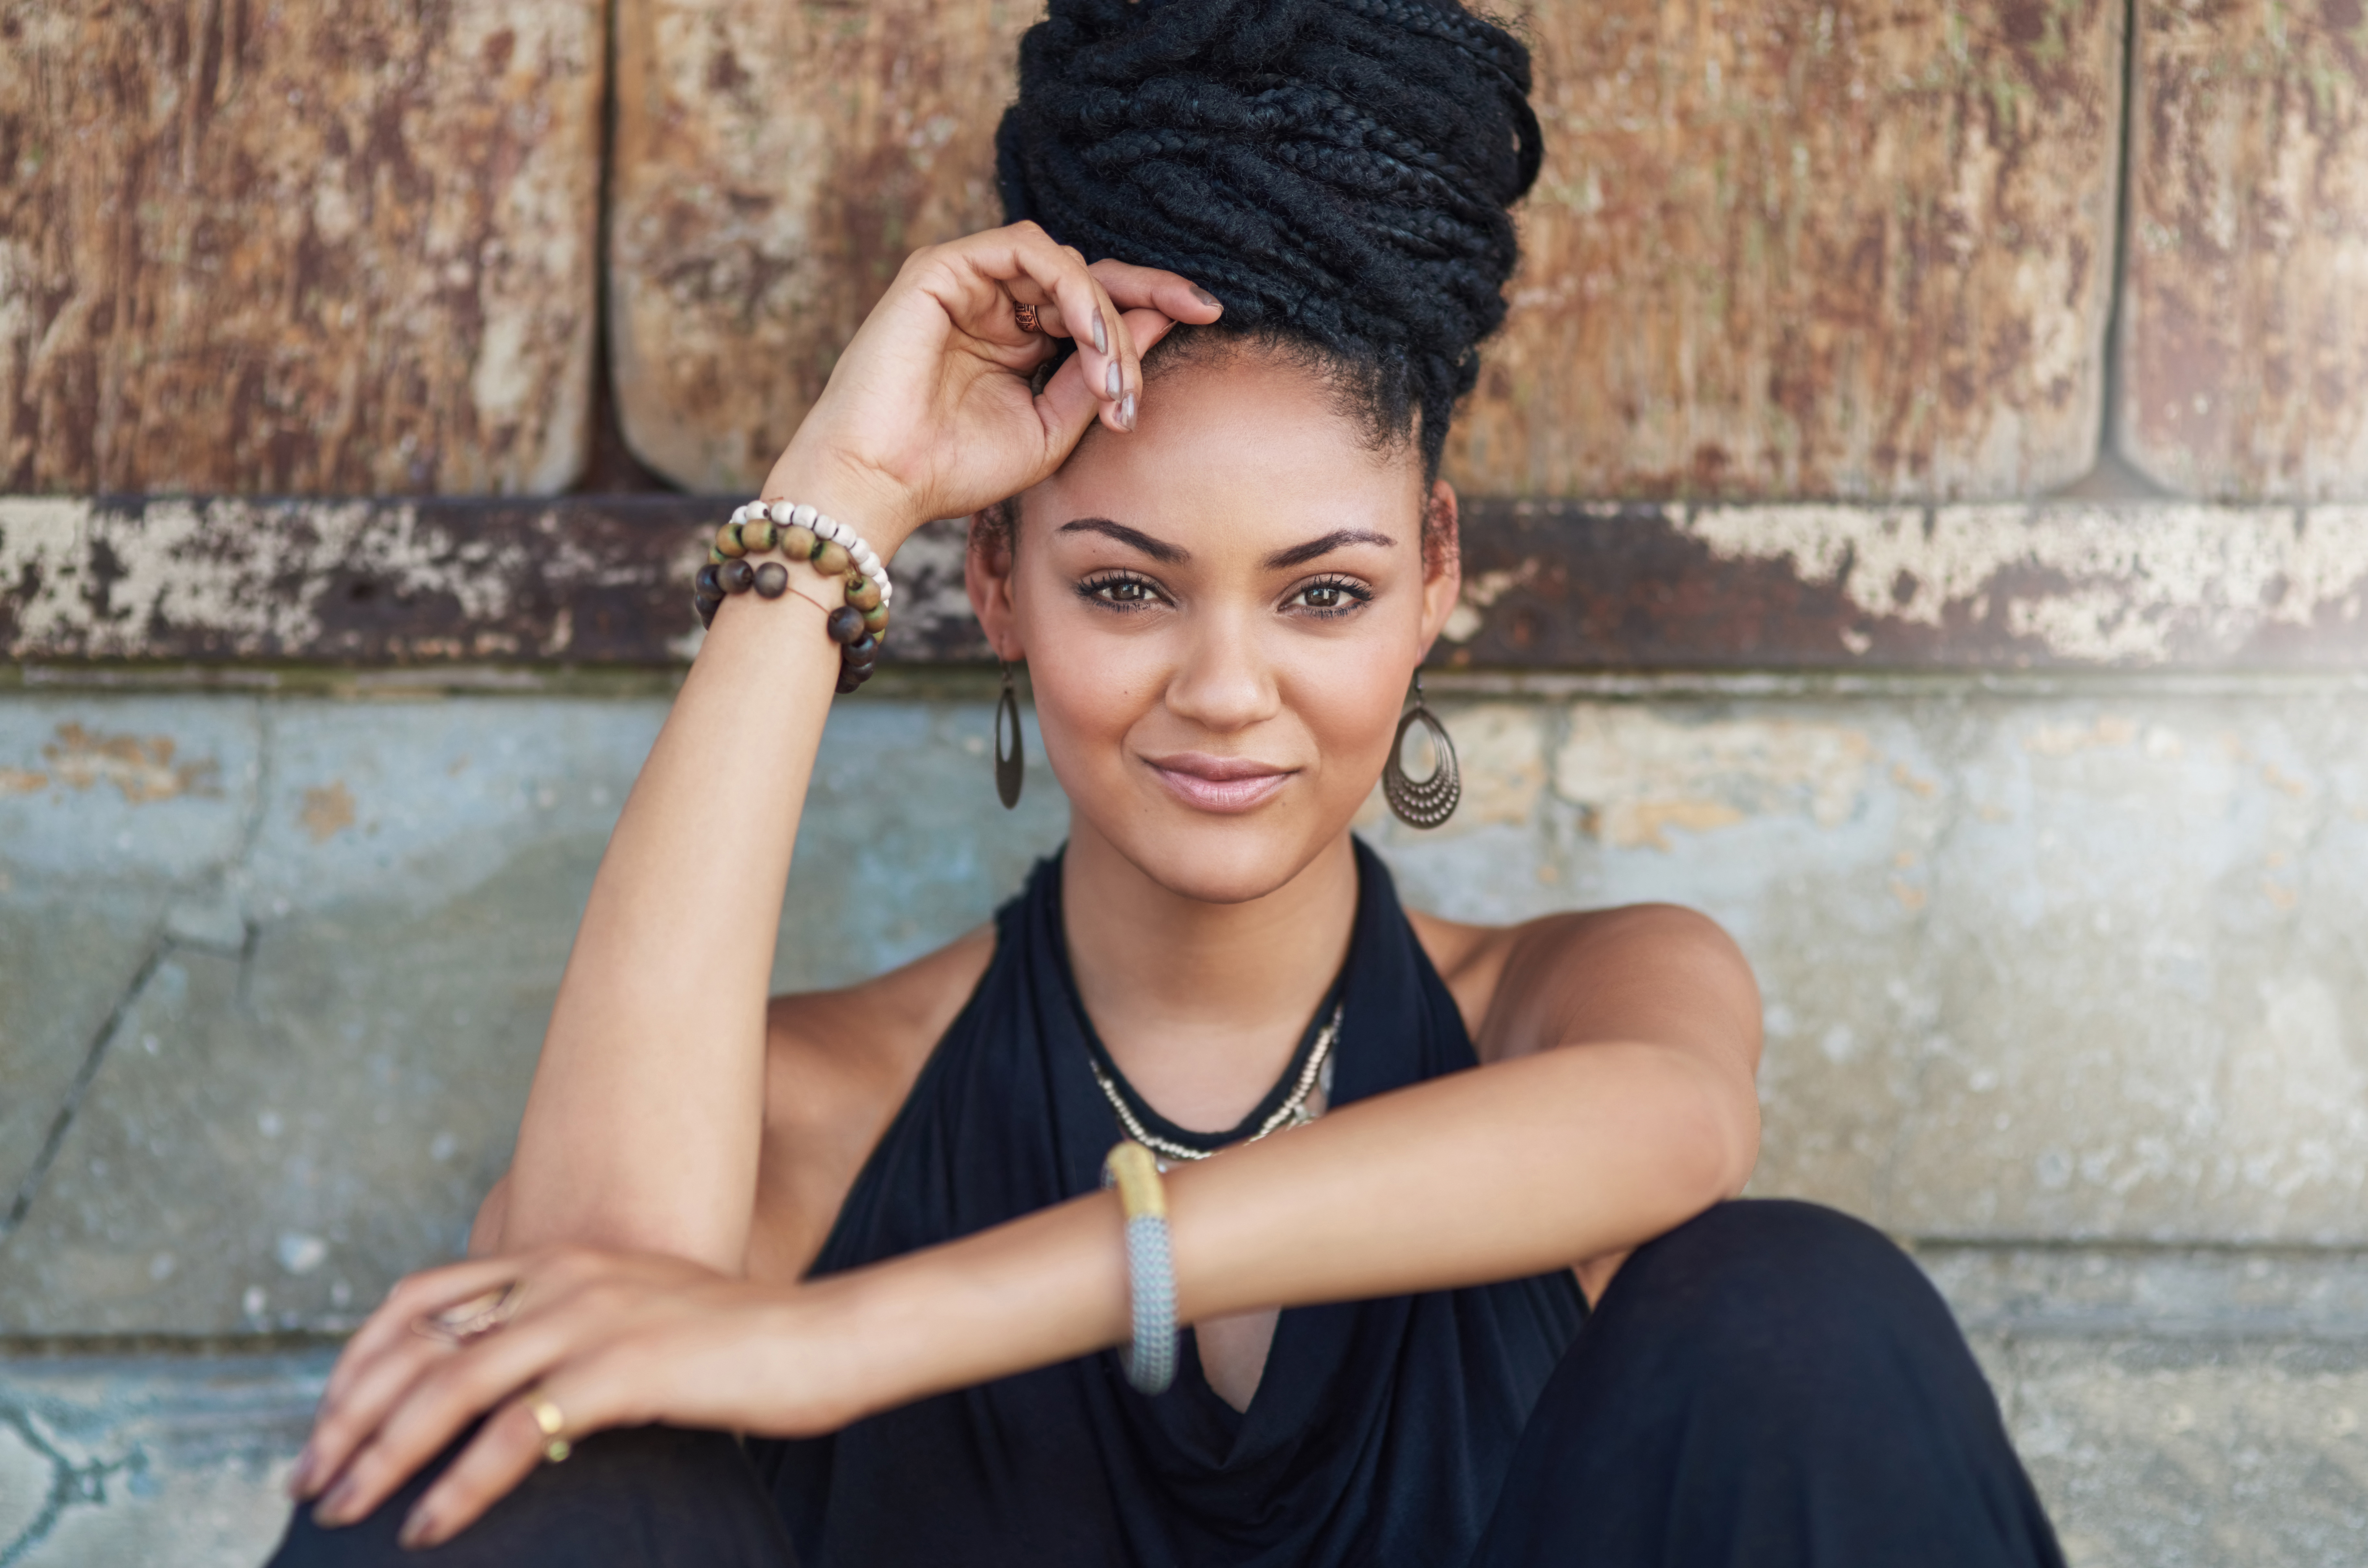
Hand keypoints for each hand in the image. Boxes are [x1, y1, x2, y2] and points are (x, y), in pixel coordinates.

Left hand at [290, 1247, 857, 1549]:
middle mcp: (565, 1274)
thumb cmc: (743, 1347)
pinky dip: (460, 1486)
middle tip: (309, 1483)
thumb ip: (571, 1338)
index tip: (323, 1426)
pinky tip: (432, 1528)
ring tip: (344, 1512)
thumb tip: (506, 1401)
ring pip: (448, 1387)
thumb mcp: (638, 1321)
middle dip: (346, 1418)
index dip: (355, 1361)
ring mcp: (594, 1317)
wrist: (831, 1338)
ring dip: (382, 1456)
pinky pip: (515, 1432)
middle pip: (415, 1343)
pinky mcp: (625, 1368)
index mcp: (562, 1258)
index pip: (418, 1298)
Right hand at [762, 222, 1223, 551]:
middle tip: (1197, 313)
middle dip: (1150, 292)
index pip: (1096, 305)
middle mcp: (996, 303)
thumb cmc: (956, 468)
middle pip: (1091, 275)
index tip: (1210, 317)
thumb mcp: (1054, 428)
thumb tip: (1162, 321)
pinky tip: (1090, 336)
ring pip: (1068, 264)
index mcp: (1019, 339)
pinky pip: (1027, 249)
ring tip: (1116, 378)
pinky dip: (1071, 288)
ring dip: (1107, 314)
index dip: (1153, 304)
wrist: (882, 483)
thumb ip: (1102, 374)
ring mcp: (968, 282)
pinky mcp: (943, 268)